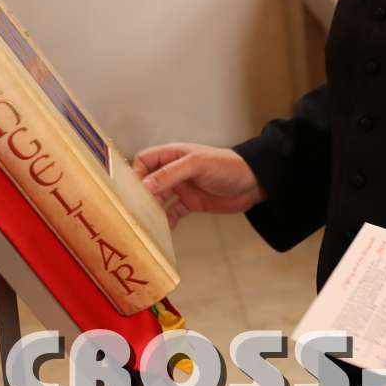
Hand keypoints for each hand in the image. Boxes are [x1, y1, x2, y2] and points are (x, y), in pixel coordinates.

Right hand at [132, 142, 264, 227]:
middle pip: (149, 181)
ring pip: (159, 199)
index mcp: (173, 155)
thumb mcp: (197, 165)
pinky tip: (163, 230)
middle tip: (133, 210)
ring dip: (152, 209)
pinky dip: (167, 221)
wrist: (254, 182)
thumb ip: (170, 174)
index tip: (130, 191)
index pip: (145, 160)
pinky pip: (173, 212)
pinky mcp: (192, 203)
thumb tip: (144, 185)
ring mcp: (183, 187)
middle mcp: (174, 171)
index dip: (136, 173)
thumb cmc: (227, 166)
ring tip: (145, 222)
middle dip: (140, 195)